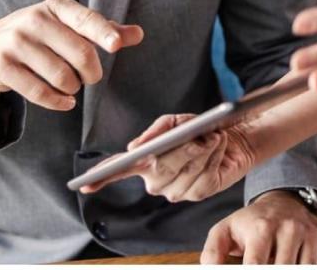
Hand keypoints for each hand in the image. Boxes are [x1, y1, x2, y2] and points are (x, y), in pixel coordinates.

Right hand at [0, 0, 143, 111]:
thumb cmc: (37, 36)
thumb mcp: (67, 26)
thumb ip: (102, 30)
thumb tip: (138, 34)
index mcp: (55, 7)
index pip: (85, 19)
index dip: (103, 32)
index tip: (116, 45)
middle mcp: (34, 20)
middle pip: (80, 54)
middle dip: (91, 73)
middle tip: (88, 77)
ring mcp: (16, 43)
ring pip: (62, 77)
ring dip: (73, 88)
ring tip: (70, 85)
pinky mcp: (3, 67)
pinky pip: (40, 93)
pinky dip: (58, 102)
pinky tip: (65, 102)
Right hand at [77, 114, 257, 201]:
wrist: (231, 137)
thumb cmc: (197, 129)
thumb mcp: (176, 122)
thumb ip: (157, 130)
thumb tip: (135, 146)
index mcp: (144, 163)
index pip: (118, 171)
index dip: (102, 178)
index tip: (85, 185)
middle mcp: (156, 181)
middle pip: (161, 168)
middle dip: (181, 151)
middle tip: (198, 137)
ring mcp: (176, 191)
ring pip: (186, 172)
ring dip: (203, 151)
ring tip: (214, 136)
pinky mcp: (199, 194)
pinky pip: (205, 177)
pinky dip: (214, 157)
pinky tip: (219, 146)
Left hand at [202, 190, 316, 263]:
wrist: (285, 199)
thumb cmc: (252, 222)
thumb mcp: (226, 230)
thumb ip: (213, 252)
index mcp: (262, 228)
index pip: (256, 266)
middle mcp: (290, 228)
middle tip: (269, 266)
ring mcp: (311, 233)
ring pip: (308, 269)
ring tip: (280, 263)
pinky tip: (303, 264)